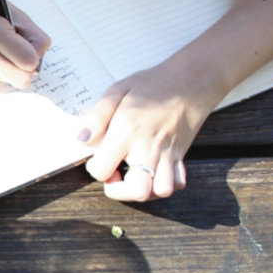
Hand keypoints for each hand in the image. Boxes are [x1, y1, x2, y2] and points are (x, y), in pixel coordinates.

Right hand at [0, 0, 51, 87]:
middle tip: (19, 51)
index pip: (29, 62)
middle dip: (25, 68)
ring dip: (5, 65)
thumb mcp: (11, 9)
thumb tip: (38, 62)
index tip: (30, 45)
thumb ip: (32, 36)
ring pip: (5, 79)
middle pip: (21, 80)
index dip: (35, 54)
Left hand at [78, 58, 220, 201]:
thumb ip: (97, 117)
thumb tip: (81, 140)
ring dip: (144, 190)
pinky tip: (152, 172)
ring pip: (161, 191)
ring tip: (133, 175)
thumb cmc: (151, 84)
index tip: (97, 158)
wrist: (190, 80)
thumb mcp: (117, 90)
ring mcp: (168, 153)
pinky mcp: (181, 155)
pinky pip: (177, 183)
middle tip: (114, 175)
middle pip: (137, 190)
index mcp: (127, 130)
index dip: (95, 169)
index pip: (103, 169)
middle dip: (120, 191)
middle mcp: (149, 146)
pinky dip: (165, 185)